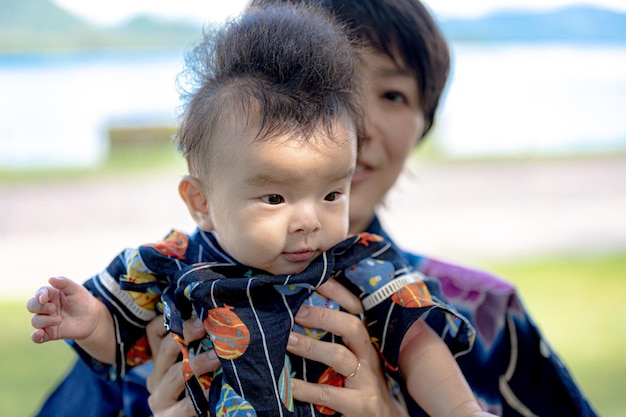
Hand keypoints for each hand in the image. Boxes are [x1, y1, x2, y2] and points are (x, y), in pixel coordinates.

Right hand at [27, 276, 102, 342]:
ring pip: (35, 321)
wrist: (92, 318)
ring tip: (59, 320)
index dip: (39, 296)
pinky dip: (35, 336)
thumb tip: (50, 278)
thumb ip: (65, 283)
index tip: (44, 299)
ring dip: (45, 321)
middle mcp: (46, 307)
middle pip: (32, 306)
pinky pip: (37, 337)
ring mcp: (47, 320)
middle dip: (39, 307)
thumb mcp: (76, 289)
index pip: (39, 294)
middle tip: (53, 308)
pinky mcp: (50, 333)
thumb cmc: (83, 300)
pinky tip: (39, 334)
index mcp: (51, 295)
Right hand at [145, 316, 220, 416]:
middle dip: (188, 333)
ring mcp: (159, 397)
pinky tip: (214, 386)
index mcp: (160, 360)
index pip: (154, 331)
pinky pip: (185, 404)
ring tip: (218, 357)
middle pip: (166, 348)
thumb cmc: (199, 389)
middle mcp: (155, 376)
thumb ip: (199, 347)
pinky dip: (202, 393)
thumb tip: (218, 321)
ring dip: (199, 363)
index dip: (171, 320)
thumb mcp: (196, 365)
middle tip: (208, 326)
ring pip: (176, 373)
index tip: (197, 314)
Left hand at [286, 278, 408, 416]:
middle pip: (353, 327)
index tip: (315, 278)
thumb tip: (301, 313)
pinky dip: (305, 388)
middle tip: (296, 310)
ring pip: (340, 357)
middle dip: (324, 316)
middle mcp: (369, 356)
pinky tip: (288, 385)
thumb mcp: (357, 359)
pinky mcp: (360, 405)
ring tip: (287, 340)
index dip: (338, 291)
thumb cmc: (363, 385)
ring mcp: (367, 381)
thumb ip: (338, 339)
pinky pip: (329, 393)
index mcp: (366, 341)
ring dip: (311, 346)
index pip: (356, 308)